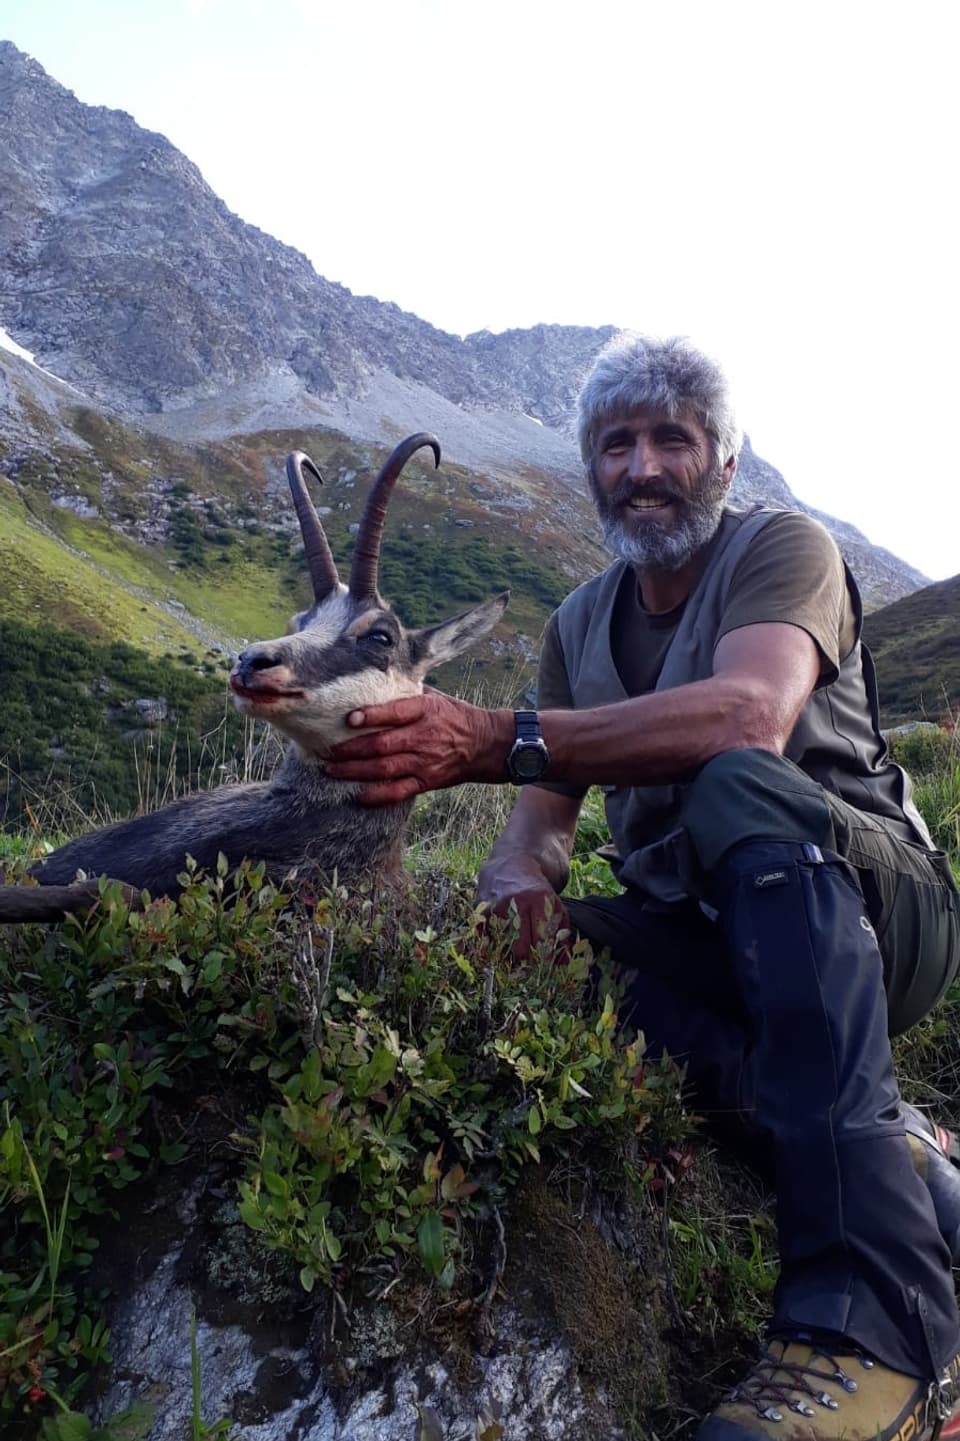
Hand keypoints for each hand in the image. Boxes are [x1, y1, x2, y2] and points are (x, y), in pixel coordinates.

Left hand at [325, 690, 511, 804]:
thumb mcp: (434, 697)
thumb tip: (373, 682)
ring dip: (354, 771)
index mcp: (425, 711)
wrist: (485, 744)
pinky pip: (398, 792)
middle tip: (326, 750)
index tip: (349, 718)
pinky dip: (377, 795)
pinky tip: (358, 795)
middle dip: (350, 749)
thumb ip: (406, 692)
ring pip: (384, 769)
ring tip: (331, 770)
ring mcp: (424, 762)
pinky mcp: (426, 781)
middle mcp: (423, 737)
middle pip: (382, 745)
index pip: (395, 713)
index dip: (371, 716)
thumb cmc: (454, 716)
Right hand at [477, 857, 570, 961]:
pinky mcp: (480, 910)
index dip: (544, 959)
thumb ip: (562, 934)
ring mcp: (495, 906)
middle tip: (530, 961)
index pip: (541, 941)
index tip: (546, 966)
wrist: (510, 865)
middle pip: (519, 948)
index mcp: (538, 900)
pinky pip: (485, 938)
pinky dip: (493, 944)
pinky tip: (500, 939)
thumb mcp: (555, 906)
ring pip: (501, 947)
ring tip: (516, 949)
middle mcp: (515, 902)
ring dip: (508, 953)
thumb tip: (564, 963)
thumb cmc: (537, 891)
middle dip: (526, 960)